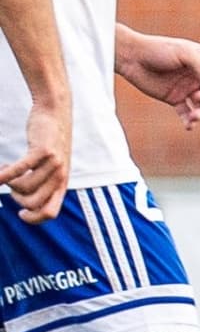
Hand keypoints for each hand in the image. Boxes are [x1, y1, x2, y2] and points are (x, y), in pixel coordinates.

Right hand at [1, 103, 62, 223]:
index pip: (50, 213)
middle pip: (31, 203)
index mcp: (62, 183)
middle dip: (16, 197)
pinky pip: (18, 170)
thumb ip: (44, 181)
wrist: (55, 112)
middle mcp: (60, 176)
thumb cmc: (49, 142)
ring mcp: (53, 164)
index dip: (33, 218)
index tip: (20, 213)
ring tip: (7, 168)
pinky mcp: (43, 151)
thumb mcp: (52, 165)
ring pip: (23, 187)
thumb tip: (26, 201)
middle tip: (12, 184)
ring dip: (10, 181)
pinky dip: (3, 175)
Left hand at [115, 30, 199, 127]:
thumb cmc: (159, 50)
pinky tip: (189, 126)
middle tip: (198, 96)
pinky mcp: (174, 99)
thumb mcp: (184, 53)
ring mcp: (187, 88)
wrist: (133, 58)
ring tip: (195, 116)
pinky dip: (189, 120)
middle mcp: (199, 76)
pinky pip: (186, 112)